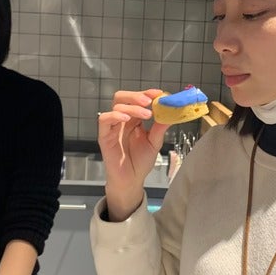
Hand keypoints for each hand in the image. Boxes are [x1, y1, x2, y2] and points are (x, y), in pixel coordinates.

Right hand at [98, 88, 169, 219]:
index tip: (159, 94)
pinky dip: (115, 115)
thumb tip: (171, 111)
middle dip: (136, 96)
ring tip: (147, 114)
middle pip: (122, 97)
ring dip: (132, 106)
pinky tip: (127, 118)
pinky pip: (104, 119)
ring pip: (116, 106)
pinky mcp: (104, 136)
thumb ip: (161, 127)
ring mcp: (112, 127)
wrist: (131, 180)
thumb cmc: (140, 162)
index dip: (147, 93)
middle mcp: (122, 120)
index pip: (137, 100)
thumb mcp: (155, 142)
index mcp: (134, 119)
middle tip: (150, 101)